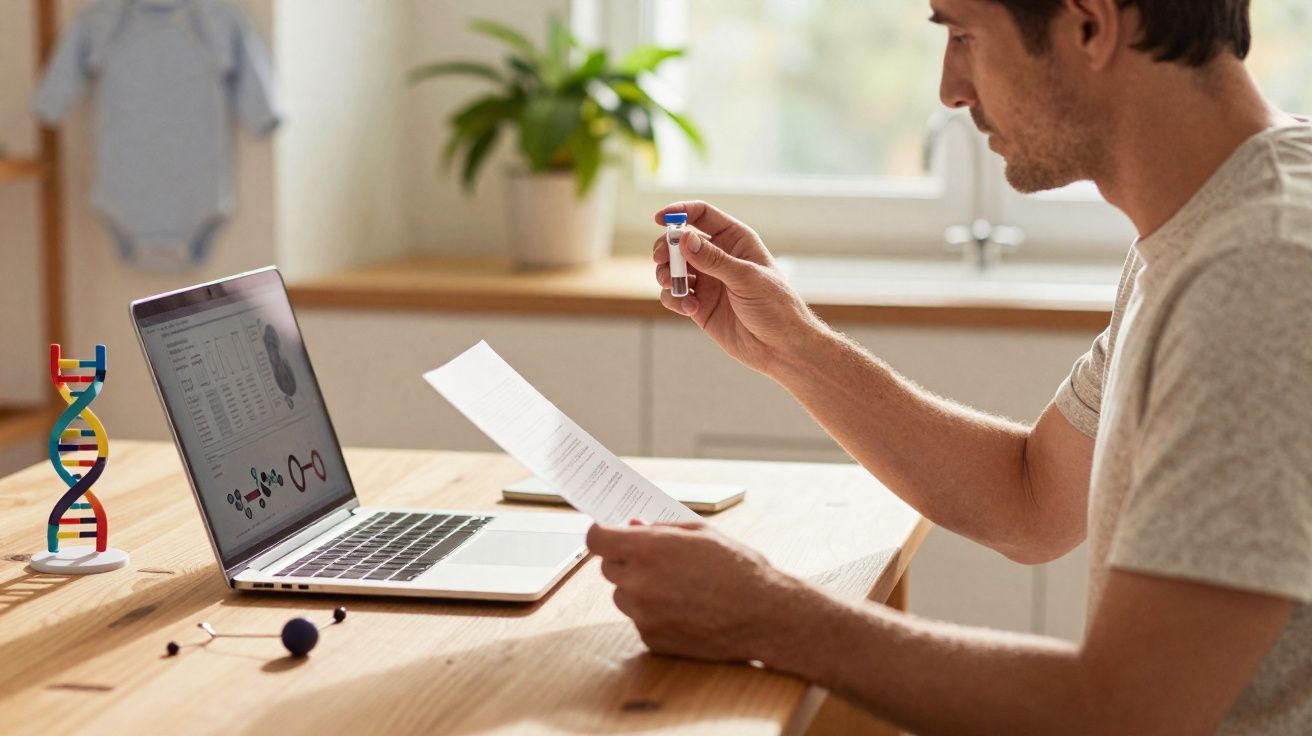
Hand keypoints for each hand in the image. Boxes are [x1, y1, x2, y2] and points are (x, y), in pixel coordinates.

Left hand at [587, 520, 813, 662]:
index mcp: (648, 549)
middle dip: (626, 561)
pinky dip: (655, 614)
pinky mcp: (652, 639)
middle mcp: (639, 583)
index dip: (601, 533)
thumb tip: (633, 525)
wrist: (764, 615)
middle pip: (608, 568)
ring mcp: (644, 615)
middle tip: (656, 560)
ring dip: (638, 589)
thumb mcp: (701, 532)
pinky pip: (640, 620)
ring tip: (677, 587)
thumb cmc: (738, 568)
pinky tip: (685, 609)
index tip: (608, 533)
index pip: (596, 539)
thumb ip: (660, 527)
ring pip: (623, 596)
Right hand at [652, 201, 822, 376]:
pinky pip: (675, 296)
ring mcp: (708, 282)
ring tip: (677, 288)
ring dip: (668, 276)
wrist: (781, 348)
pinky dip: (675, 300)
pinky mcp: (699, 306)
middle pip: (680, 242)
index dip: (680, 212)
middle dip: (667, 249)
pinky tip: (691, 309)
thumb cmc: (775, 307)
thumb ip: (714, 259)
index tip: (659, 219)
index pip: (703, 215)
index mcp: (736, 241)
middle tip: (661, 260)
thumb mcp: (746, 278)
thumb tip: (684, 239)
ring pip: (673, 269)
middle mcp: (719, 258)